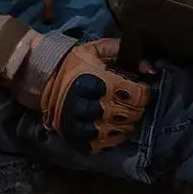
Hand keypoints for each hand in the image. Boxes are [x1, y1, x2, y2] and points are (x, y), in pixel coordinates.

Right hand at [38, 37, 150, 152]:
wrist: (43, 79)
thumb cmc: (74, 62)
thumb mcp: (96, 49)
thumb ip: (122, 51)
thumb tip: (149, 69)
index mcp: (96, 81)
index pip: (132, 95)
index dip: (142, 92)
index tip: (140, 88)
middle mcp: (88, 105)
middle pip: (127, 114)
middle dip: (136, 108)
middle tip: (133, 101)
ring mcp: (81, 124)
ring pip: (116, 131)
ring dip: (126, 124)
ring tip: (125, 114)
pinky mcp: (76, 137)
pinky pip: (102, 144)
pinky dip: (113, 138)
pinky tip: (114, 127)